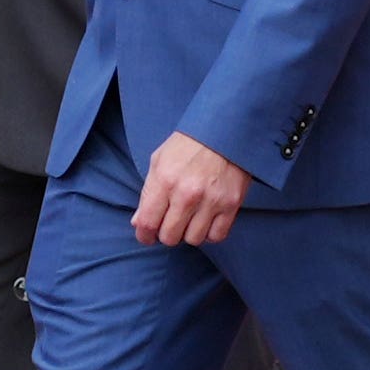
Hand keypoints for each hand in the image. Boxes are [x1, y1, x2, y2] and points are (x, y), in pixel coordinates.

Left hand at [133, 131, 256, 247]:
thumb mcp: (159, 161)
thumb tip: (138, 222)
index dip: (144, 235)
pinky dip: (209, 233)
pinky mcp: (231, 204)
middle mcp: (187, 194)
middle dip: (166, 233)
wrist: (224, 130)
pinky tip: (206, 220)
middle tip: (170, 223)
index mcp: (164, 180)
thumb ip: (148, 193)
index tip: (146, 236)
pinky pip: (216, 236)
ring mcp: (211, 200)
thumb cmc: (188, 145)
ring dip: (188, 233)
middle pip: (170, 236)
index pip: (147, 223)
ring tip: (189, 219)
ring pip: (193, 239)